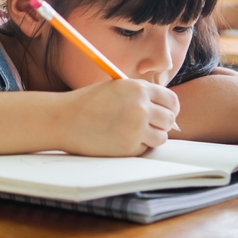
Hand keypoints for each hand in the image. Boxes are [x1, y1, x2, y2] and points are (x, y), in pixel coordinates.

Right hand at [60, 79, 179, 155]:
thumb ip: (140, 95)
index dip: (171, 108)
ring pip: (161, 137)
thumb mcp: (117, 88)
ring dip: (152, 136)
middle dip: (162, 123)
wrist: (65, 119)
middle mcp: (141, 108)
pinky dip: (137, 146)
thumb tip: (164, 110)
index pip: (171, 100)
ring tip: (134, 132)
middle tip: (150, 125)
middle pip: (169, 120)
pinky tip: (121, 139)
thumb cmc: (88, 102)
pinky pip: (145, 149)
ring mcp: (136, 129)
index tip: (166, 113)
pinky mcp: (129, 148)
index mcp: (138, 89)